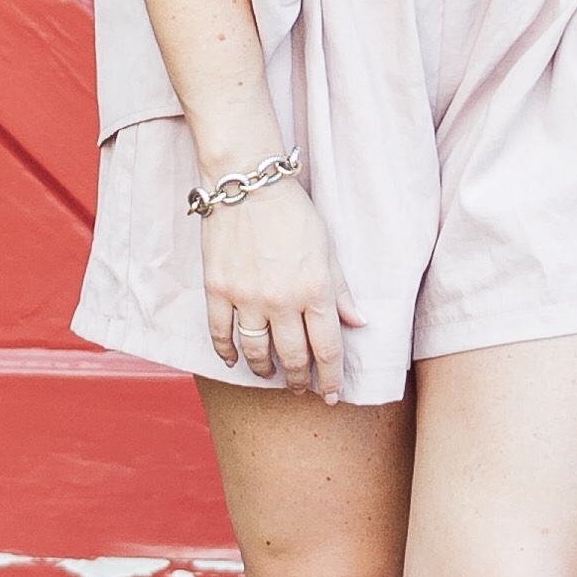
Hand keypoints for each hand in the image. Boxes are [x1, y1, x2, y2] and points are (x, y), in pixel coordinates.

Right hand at [200, 173, 346, 399]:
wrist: (246, 182)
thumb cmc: (292, 212)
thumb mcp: (327, 248)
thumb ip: (340, 290)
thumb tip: (358, 323)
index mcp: (315, 289)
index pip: (327, 349)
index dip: (332, 378)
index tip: (334, 395)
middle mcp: (282, 300)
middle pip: (293, 357)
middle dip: (300, 380)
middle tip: (302, 389)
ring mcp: (247, 297)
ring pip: (257, 352)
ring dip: (265, 370)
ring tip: (270, 375)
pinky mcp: (218, 289)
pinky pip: (221, 334)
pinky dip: (227, 352)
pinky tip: (234, 360)